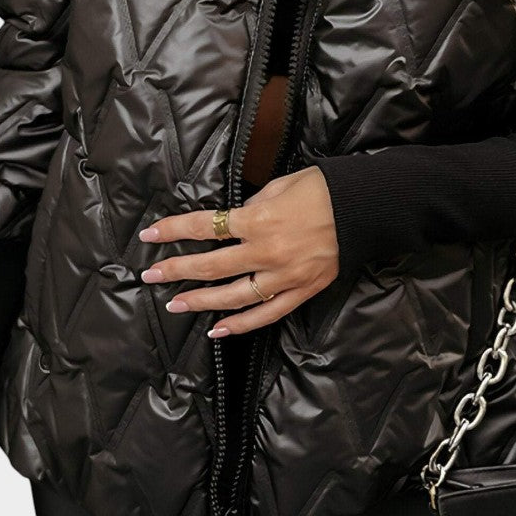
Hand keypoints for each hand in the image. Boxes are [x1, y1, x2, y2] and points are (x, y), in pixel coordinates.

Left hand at [137, 166, 339, 336]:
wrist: (365, 207)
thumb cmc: (321, 188)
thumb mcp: (278, 186)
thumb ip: (251, 207)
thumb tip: (231, 221)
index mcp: (259, 220)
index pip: (205, 227)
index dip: (173, 230)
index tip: (150, 235)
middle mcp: (267, 252)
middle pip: (211, 266)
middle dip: (176, 270)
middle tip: (150, 275)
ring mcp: (284, 276)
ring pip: (233, 296)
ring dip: (200, 301)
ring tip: (176, 304)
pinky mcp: (302, 290)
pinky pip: (267, 314)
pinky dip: (241, 325)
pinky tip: (218, 330)